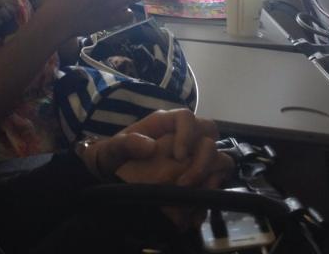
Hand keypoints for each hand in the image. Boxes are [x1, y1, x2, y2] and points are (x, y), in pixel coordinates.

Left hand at [83, 111, 234, 230]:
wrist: (110, 176)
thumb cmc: (113, 156)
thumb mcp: (113, 149)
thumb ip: (126, 144)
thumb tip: (150, 145)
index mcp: (165, 123)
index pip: (187, 117)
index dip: (188, 134)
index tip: (179, 156)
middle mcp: (183, 134)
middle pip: (209, 131)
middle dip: (204, 155)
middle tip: (187, 180)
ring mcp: (192, 154)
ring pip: (217, 154)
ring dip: (210, 174)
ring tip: (192, 194)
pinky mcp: (196, 174)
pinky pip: (215, 178)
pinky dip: (208, 192)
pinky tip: (194, 211)